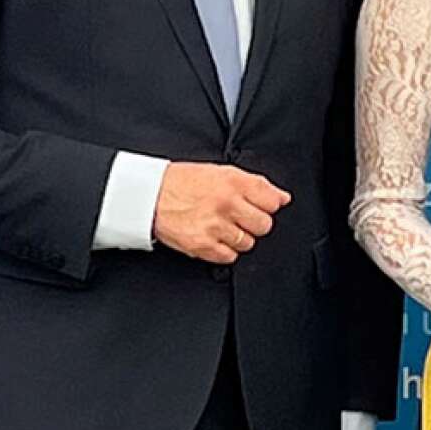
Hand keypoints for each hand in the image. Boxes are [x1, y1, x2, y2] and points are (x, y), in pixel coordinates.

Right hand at [152, 162, 290, 262]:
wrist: (149, 196)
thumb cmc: (182, 182)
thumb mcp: (220, 172)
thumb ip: (254, 184)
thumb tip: (282, 197)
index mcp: (233, 182)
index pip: (272, 201)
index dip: (269, 206)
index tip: (262, 207)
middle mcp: (226, 203)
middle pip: (264, 225)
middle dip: (255, 223)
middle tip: (240, 218)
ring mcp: (215, 226)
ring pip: (248, 243)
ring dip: (238, 238)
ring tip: (222, 227)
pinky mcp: (203, 246)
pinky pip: (229, 257)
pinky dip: (224, 251)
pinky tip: (214, 238)